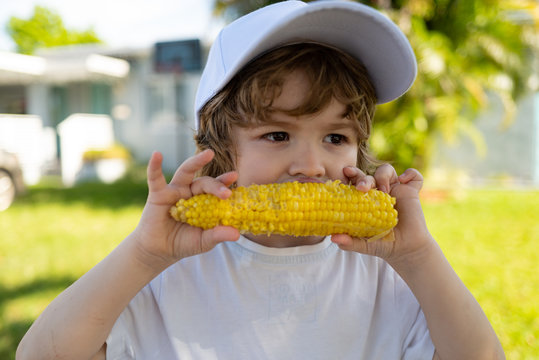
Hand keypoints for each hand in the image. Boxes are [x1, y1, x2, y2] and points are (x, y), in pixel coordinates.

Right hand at [132, 150, 239, 269]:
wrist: (159, 251)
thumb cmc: (184, 243)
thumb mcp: (204, 241)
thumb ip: (218, 235)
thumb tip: (237, 234)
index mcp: (205, 201)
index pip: (217, 189)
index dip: (225, 183)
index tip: (235, 176)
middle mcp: (191, 192)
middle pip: (205, 182)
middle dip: (216, 185)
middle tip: (225, 192)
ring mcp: (175, 191)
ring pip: (186, 172)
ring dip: (196, 162)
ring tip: (209, 154)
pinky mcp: (158, 194)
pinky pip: (155, 178)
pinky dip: (155, 166)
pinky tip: (157, 154)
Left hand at [333, 167, 432, 264]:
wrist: (406, 249)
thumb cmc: (383, 244)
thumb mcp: (364, 245)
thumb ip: (349, 242)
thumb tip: (333, 238)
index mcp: (364, 200)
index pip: (355, 182)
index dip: (351, 175)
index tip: (346, 172)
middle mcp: (378, 192)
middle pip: (368, 175)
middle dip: (363, 177)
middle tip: (362, 188)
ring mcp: (395, 190)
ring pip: (386, 170)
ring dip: (383, 176)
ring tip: (385, 191)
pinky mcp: (411, 192)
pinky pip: (414, 176)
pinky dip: (410, 174)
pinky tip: (404, 180)